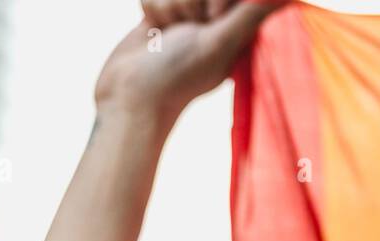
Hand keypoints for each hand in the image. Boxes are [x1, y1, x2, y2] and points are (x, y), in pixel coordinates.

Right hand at [94, 0, 285, 125]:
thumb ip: (250, 15)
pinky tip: (153, 31)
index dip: (217, 2)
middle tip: (189, 29)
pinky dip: (151, 10)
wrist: (129, 92)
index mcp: (237, 30)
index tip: (210, 19)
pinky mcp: (161, 15)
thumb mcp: (218, 42)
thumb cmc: (179, 73)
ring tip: (169, 34)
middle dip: (189, 2)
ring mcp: (186, 18)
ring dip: (167, 7)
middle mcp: (214, 23)